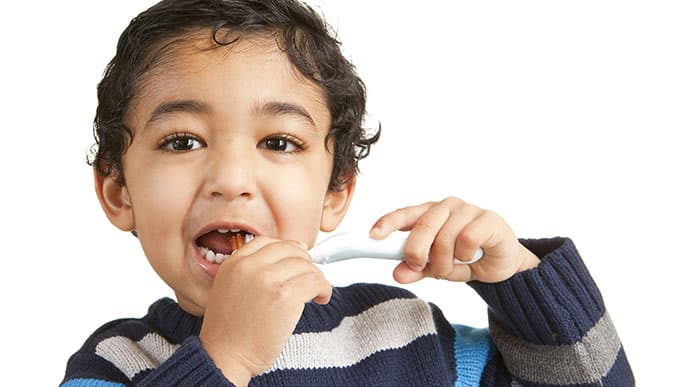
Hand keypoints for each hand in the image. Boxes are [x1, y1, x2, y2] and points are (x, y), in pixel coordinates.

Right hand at [199, 237, 331, 385]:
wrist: (224, 356)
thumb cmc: (228, 332)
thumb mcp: (229, 288)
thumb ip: (250, 272)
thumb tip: (287, 259)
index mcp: (234, 263)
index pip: (268, 242)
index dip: (288, 249)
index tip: (297, 258)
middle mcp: (250, 267)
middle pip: (290, 250)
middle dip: (304, 263)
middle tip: (309, 278)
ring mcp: (268, 279)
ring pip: (306, 265)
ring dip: (316, 278)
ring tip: (316, 292)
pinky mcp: (285, 295)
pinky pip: (316, 281)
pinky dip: (324, 288)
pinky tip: (321, 298)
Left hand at [370, 197, 539, 283]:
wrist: (502, 266)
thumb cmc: (467, 259)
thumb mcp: (437, 269)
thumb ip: (417, 270)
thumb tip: (397, 274)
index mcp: (429, 214)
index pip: (404, 215)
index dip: (387, 223)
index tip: (373, 236)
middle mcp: (446, 207)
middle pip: (423, 226)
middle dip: (417, 252)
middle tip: (420, 266)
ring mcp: (467, 210)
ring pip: (445, 237)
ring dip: (446, 262)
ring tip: (454, 267)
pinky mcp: (488, 218)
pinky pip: (467, 238)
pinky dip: (466, 255)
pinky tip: (472, 257)